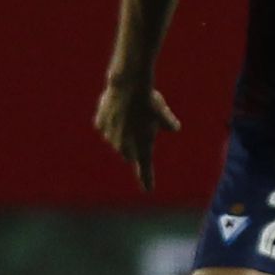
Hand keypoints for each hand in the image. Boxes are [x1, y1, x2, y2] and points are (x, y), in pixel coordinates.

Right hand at [94, 75, 180, 193]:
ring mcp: (109, 136)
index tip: (149, 189)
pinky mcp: (100, 125)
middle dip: (135, 143)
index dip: (147, 179)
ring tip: (131, 109)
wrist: (127, 84)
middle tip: (143, 121)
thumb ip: (168, 122)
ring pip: (117, 138)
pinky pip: (107, 125)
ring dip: (123, 130)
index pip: (145, 168)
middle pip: (130, 151)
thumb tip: (174, 128)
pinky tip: (118, 106)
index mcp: (142, 146)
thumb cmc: (148, 100)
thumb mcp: (162, 111)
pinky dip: (112, 119)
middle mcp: (123, 146)